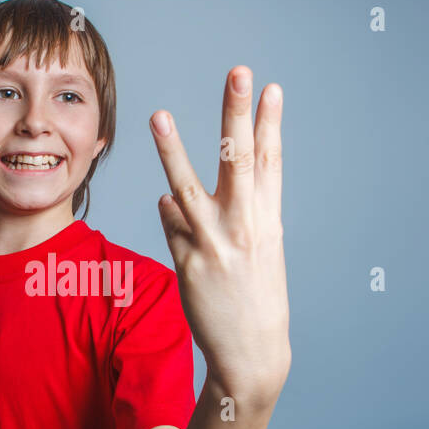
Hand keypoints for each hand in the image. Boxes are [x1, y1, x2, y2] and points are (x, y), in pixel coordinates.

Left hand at [149, 66, 290, 405]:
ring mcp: (215, 244)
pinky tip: (167, 205)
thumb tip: (169, 200)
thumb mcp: (254, 254)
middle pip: (240, 159)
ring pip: (187, 187)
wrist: (251, 355)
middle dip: (238, 113)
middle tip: (239, 73)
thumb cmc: (253, 300)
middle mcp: (244, 227)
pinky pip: (170, 226)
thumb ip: (217, 222)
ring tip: (158, 115)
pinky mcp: (188, 263)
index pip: (270, 162)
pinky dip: (169, 215)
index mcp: (268, 221)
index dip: (269, 122)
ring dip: (172, 150)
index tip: (270, 86)